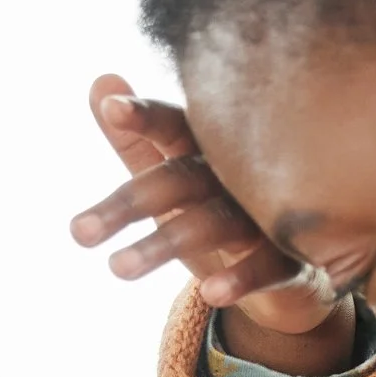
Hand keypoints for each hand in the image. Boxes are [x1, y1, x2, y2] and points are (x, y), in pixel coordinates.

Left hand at [69, 72, 354, 373]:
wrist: (294, 276)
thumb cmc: (224, 214)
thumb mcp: (174, 182)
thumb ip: (136, 142)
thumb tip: (98, 82)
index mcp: (211, 150)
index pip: (175, 126)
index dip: (145, 117)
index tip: (112, 110)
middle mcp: (241, 174)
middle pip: (181, 179)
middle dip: (130, 203)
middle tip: (79, 233)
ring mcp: (272, 214)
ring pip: (216, 222)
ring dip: (166, 244)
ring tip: (117, 269)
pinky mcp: (297, 258)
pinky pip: (271, 266)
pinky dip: (243, 277)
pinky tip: (210, 294)